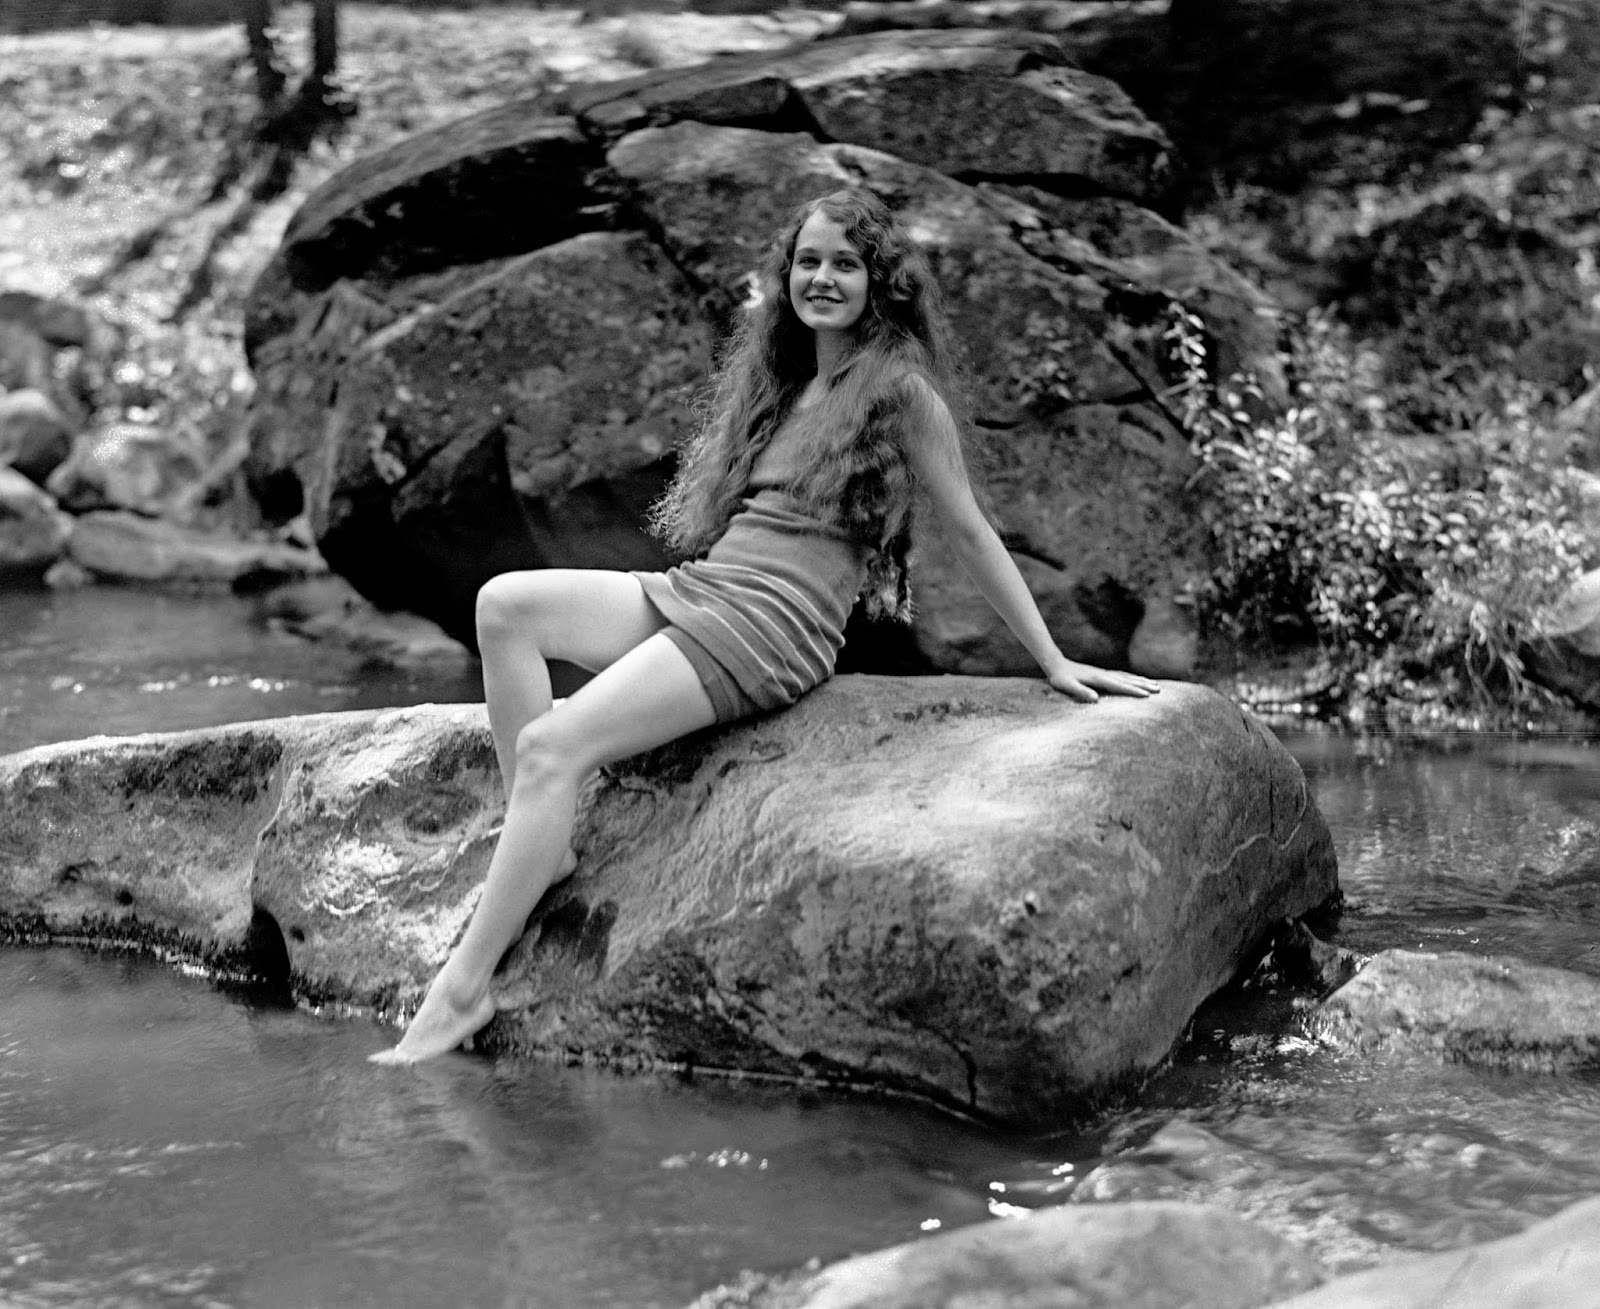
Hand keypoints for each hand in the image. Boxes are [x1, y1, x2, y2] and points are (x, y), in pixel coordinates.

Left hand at [1044, 657, 1161, 702]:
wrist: (1057, 664)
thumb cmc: (1061, 678)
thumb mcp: (1067, 686)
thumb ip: (1080, 692)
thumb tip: (1095, 699)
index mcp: (1099, 679)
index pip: (1120, 686)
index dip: (1134, 690)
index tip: (1147, 695)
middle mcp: (1104, 674)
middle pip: (1128, 680)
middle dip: (1144, 685)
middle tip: (1159, 690)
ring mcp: (1104, 673)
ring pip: (1127, 677)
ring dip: (1141, 680)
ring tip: (1156, 685)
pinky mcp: (1102, 673)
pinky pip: (1122, 675)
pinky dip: (1133, 678)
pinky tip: (1138, 680)